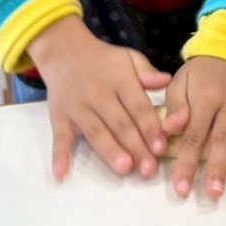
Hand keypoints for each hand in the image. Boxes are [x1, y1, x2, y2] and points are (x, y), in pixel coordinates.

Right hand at [26, 16, 170, 181]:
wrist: (64, 51)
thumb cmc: (104, 60)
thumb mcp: (129, 58)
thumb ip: (147, 72)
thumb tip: (166, 81)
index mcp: (120, 80)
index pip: (138, 106)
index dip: (150, 127)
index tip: (161, 147)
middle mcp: (100, 94)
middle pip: (120, 124)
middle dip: (136, 147)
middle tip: (149, 169)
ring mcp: (78, 107)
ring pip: (95, 132)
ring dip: (110, 151)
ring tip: (124, 169)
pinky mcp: (59, 117)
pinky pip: (59, 137)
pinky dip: (59, 156)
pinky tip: (61, 174)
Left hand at [163, 56, 225, 199]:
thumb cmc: (201, 74)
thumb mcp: (180, 82)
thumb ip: (175, 107)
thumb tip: (169, 129)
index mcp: (206, 98)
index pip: (194, 135)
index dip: (187, 163)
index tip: (182, 188)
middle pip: (223, 138)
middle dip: (219, 166)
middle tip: (215, 192)